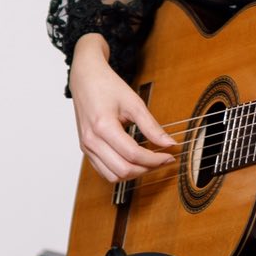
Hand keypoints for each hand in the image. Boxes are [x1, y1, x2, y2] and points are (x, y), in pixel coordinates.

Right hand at [69, 34, 176, 182]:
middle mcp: (91, 141)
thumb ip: (152, 126)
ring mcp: (86, 147)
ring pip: (113, 176)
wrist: (85, 79)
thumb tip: (169, 143)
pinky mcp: (86, 149)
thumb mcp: (134, 103)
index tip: (170, 155)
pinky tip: (135, 161)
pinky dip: (121, 171)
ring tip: (150, 161)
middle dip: (147, 168)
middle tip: (163, 159)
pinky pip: (104, 171)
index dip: (155, 159)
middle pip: (123, 170)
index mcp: (102, 127)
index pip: (133, 155)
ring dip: (134, 173)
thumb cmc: (107, 86)